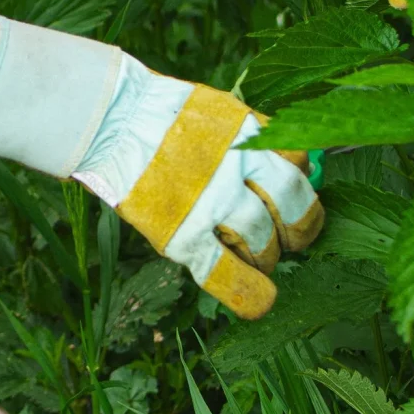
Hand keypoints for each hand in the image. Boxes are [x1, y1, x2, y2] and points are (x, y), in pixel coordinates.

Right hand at [0, 19, 322, 318]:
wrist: (109, 120)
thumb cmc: (162, 116)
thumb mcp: (219, 112)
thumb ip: (254, 138)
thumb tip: (299, 166)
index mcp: (249, 133)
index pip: (300, 164)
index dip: (304, 185)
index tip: (293, 197)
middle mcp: (237, 166)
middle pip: (295, 204)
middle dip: (302, 228)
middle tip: (294, 239)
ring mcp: (210, 202)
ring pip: (263, 241)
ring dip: (267, 257)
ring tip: (258, 258)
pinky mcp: (181, 233)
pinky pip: (225, 273)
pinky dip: (249, 293)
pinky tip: (263, 302)